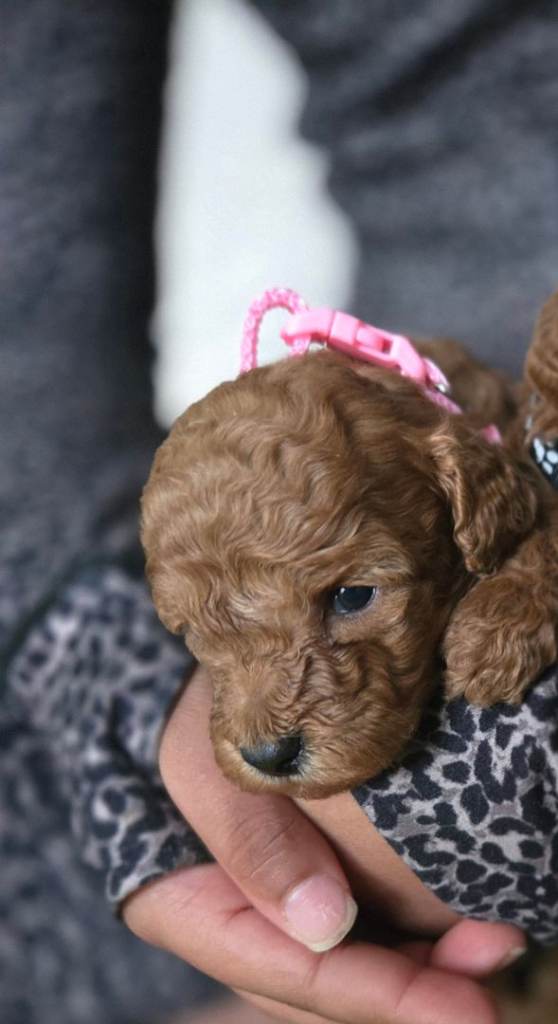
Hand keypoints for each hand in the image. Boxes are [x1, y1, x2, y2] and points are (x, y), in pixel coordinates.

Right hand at [124, 668, 524, 1023]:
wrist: (208, 685)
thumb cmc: (203, 714)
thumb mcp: (206, 760)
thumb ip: (252, 841)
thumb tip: (327, 928)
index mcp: (189, 911)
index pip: (286, 971)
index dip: (375, 995)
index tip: (459, 1008)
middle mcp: (236, 925)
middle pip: (324, 981)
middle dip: (411, 987)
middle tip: (490, 967)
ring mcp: (275, 904)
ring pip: (350, 960)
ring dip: (424, 964)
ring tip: (491, 943)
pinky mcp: (312, 876)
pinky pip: (363, 924)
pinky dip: (415, 930)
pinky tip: (465, 921)